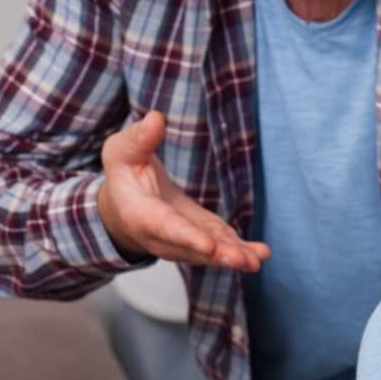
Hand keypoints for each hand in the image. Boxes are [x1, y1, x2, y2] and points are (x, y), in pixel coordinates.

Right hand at [96, 110, 268, 270]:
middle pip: (191, 248)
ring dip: (233, 256)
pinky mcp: (200, 238)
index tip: (208, 244)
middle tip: (242, 260)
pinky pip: (219, 247)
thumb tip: (156, 119)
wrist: (124, 206)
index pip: (165, 227)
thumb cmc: (124, 175)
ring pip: (208, 253)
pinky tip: (259, 253)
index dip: (186, 236)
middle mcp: (162, 237)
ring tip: (256, 259)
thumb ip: (138, 139)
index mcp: (140, 214)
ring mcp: (182, 242)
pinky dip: (240, 251)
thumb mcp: (121, 152)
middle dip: (217, 254)